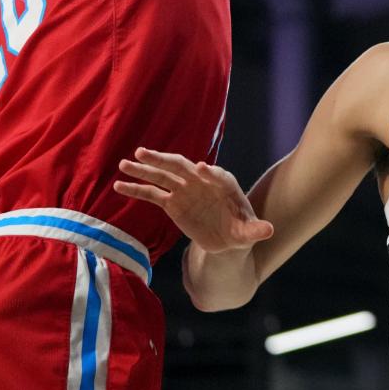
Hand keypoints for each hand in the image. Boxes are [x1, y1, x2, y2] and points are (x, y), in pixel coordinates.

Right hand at [115, 148, 272, 253]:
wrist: (226, 236)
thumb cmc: (240, 230)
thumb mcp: (249, 233)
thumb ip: (256, 230)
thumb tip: (269, 230)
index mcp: (224, 184)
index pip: (217, 175)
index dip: (209, 172)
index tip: (200, 168)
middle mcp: (201, 181)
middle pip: (183, 167)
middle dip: (165, 159)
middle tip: (145, 152)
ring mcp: (185, 190)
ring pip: (163, 175)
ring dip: (145, 168)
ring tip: (126, 163)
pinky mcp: (172, 202)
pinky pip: (152, 193)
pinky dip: (136, 189)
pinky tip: (119, 185)